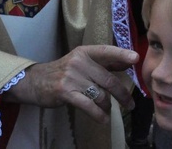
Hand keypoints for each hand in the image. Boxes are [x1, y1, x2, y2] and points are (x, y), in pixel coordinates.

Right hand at [2, 45, 137, 123]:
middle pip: (108, 80)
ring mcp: (71, 77)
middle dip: (122, 94)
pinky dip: (98, 115)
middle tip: (130, 104)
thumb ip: (103, 63)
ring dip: (107, 106)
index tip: (136, 58)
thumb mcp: (81, 62)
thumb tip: (127, 63)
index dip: (121, 54)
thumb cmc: (64, 72)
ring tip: (108, 111)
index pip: (106, 52)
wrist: (35, 81)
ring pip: (100, 94)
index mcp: (85, 52)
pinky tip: (103, 119)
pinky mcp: (65, 92)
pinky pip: (88, 105)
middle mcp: (79, 62)